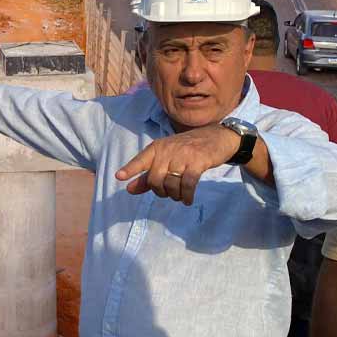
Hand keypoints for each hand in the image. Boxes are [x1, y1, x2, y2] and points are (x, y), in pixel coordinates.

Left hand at [114, 124, 239, 204]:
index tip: (119, 177)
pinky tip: (188, 199)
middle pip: (155, 179)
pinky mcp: (198, 162)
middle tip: (169, 194)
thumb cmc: (188, 149)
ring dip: (175, 195)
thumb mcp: (167, 157)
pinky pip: (188, 184)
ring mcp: (183, 155)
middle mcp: (167, 150)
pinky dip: (187, 195)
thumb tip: (128, 189)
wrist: (217, 137)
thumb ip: (148, 175)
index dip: (130, 169)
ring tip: (180, 196)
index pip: (141, 159)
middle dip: (160, 192)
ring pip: (171, 183)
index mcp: (157, 147)